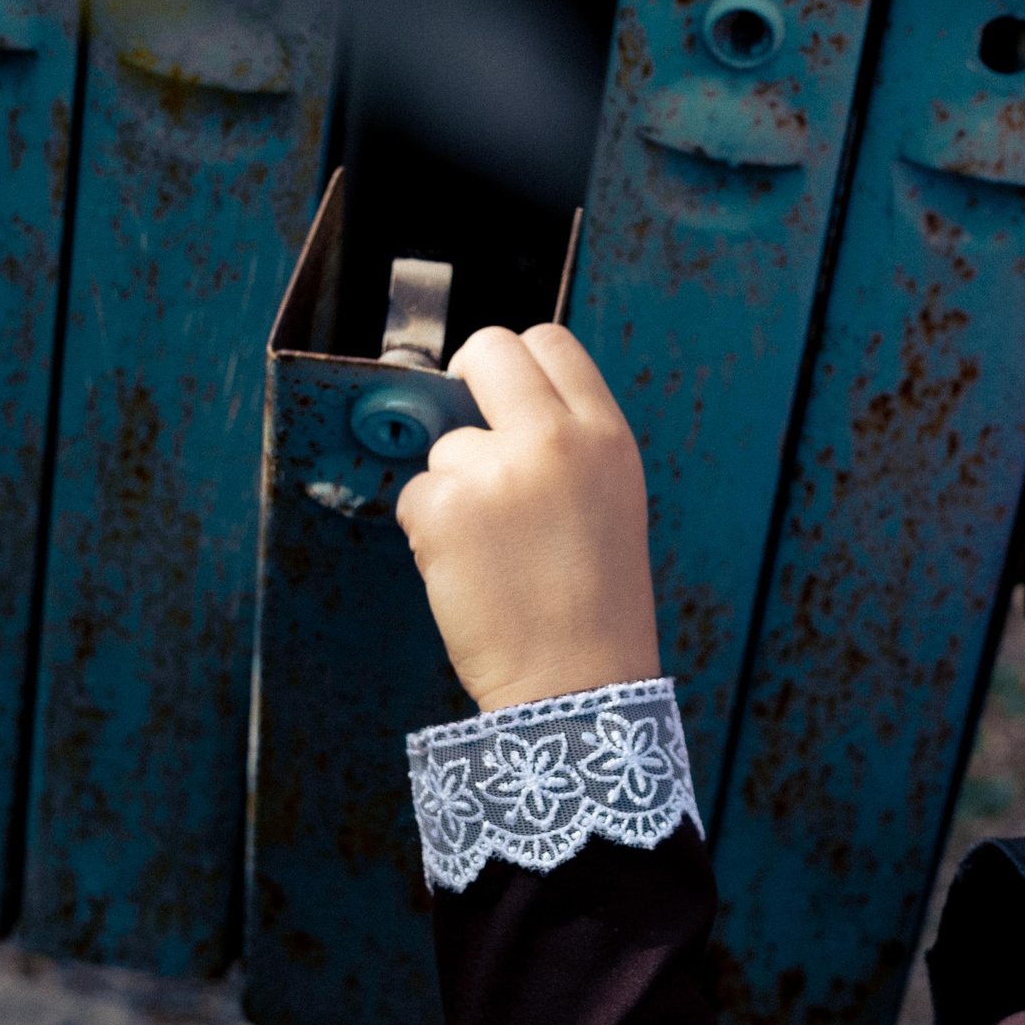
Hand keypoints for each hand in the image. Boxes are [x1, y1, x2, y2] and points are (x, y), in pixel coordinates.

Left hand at [394, 324, 660, 711]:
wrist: (577, 682)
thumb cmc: (595, 603)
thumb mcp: (610, 498)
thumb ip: (566, 443)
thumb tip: (496, 407)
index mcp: (606, 435)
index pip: (549, 342)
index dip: (515, 365)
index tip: (500, 394)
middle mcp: (555, 440)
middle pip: (488, 352)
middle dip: (464, 383)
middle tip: (469, 436)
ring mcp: (497, 469)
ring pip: (445, 445)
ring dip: (451, 488)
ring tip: (493, 549)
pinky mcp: (445, 508)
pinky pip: (414, 495)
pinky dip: (428, 532)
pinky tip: (469, 571)